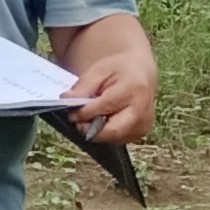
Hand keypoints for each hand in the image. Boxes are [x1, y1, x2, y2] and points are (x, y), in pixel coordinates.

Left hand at [52, 14, 156, 145]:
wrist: (140, 72)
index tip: (71, 114)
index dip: (85, 113)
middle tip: (78, 123)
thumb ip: (83, 86)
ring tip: (91, 119)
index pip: (105, 107)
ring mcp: (144, 123)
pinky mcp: (142, 131)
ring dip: (98, 132)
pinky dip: (107, 133)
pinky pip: (119, 139)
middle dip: (91, 129)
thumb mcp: (99, 70)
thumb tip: (66, 99)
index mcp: (133, 88)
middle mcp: (142, 109)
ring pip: (115, 138)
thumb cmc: (119, 70)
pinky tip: (104, 121)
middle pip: (113, 130)